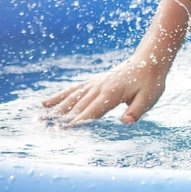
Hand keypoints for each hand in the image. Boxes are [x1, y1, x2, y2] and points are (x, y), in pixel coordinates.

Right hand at [42, 56, 167, 126]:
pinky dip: (59, 96)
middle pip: (77, 106)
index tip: (65, 132)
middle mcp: (99, 87)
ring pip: (71, 97)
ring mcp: (95, 83)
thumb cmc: (151, 81)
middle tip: (45, 131)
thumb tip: (125, 122)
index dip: (79, 122)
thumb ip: (136, 111)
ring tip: (39, 119)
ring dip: (56, 110)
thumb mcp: (149, 98)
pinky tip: (45, 103)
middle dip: (61, 120)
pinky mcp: (95, 82)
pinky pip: (74, 89)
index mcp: (112, 92)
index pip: (92, 111)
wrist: (150, 59)